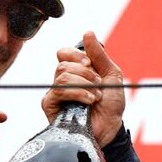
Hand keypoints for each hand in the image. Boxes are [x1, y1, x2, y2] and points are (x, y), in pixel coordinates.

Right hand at [42, 31, 125, 146]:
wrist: (111, 128)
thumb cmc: (111, 104)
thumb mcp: (111, 75)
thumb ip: (99, 55)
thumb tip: (88, 32)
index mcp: (75, 70)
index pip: (64, 53)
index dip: (76, 55)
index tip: (90, 64)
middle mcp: (62, 80)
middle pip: (62, 63)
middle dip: (85, 72)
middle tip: (98, 83)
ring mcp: (55, 93)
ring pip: (61, 76)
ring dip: (83, 83)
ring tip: (96, 95)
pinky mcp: (50, 106)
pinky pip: (58, 91)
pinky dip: (78, 93)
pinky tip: (89, 101)